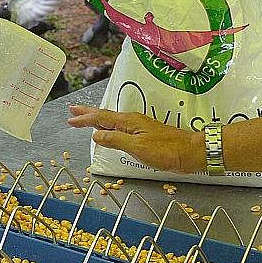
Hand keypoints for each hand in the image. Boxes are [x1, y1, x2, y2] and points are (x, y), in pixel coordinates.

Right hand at [66, 105, 204, 172]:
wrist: (191, 152)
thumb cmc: (167, 150)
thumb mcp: (137, 147)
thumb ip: (115, 140)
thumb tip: (96, 135)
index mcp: (128, 122)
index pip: (100, 118)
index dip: (84, 119)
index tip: (71, 119)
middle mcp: (132, 121)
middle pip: (104, 115)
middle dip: (88, 113)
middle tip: (73, 110)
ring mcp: (138, 127)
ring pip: (111, 120)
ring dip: (97, 119)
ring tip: (86, 118)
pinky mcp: (144, 134)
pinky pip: (119, 127)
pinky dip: (108, 126)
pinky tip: (108, 130)